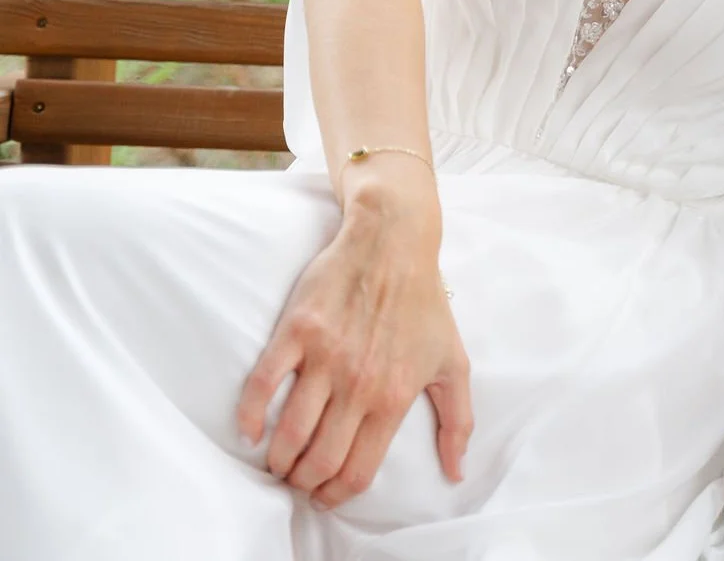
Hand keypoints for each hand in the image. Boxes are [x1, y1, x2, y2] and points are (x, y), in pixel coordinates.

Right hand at [236, 162, 472, 508]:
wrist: (393, 243)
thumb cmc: (423, 304)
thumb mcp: (452, 362)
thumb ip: (457, 420)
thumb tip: (456, 470)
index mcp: (394, 397)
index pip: (358, 470)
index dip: (338, 494)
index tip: (327, 496)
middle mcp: (358, 383)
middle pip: (319, 460)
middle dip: (304, 483)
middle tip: (298, 482)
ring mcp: (325, 358)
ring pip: (289, 433)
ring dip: (278, 460)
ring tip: (278, 464)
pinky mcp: (297, 333)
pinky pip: (262, 385)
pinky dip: (250, 417)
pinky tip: (251, 432)